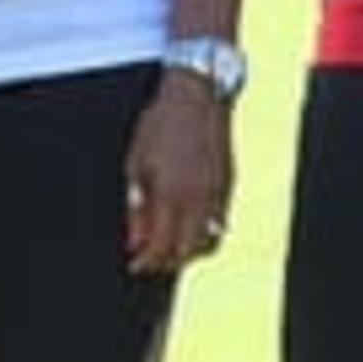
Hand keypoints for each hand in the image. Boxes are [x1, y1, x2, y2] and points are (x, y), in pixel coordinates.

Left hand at [121, 75, 235, 275]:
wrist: (197, 96)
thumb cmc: (160, 125)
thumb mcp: (136, 162)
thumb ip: (136, 205)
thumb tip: (134, 240)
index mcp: (171, 195)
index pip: (162, 246)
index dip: (148, 261)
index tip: (135, 265)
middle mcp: (198, 200)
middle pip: (188, 251)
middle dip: (168, 262)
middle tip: (150, 260)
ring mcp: (218, 193)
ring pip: (210, 240)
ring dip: (189, 250)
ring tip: (169, 246)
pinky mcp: (229, 184)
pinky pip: (220, 221)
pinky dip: (205, 232)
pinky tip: (189, 225)